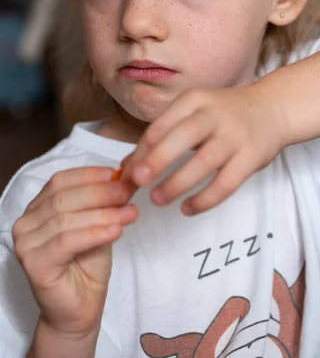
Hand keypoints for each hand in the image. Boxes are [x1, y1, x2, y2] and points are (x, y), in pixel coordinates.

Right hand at [12, 167, 136, 336]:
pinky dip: (95, 233)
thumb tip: (126, 177)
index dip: (90, 174)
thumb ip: (106, 203)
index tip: (118, 174)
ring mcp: (26, 244)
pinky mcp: (34, 264)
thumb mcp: (100, 224)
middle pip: (64, 197)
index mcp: (38, 207)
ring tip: (130, 212)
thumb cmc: (87, 265)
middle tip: (128, 192)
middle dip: (101, 192)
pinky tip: (117, 231)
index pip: (61, 180)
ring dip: (103, 213)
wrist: (80, 309)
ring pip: (67, 218)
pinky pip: (67, 241)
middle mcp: (26, 222)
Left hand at [120, 83, 285, 214]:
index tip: (127, 175)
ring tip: (158, 199)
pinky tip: (188, 208)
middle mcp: (214, 114)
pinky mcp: (251, 157)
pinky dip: (205, 199)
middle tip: (137, 182)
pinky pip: (226, 183)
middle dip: (156, 160)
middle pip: (182, 137)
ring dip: (177, 183)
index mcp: (194, 100)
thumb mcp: (193, 113)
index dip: (140, 152)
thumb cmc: (224, 115)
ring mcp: (235, 136)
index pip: (161, 125)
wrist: (273, 110)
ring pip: (203, 162)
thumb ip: (163, 136)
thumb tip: (127, 167)